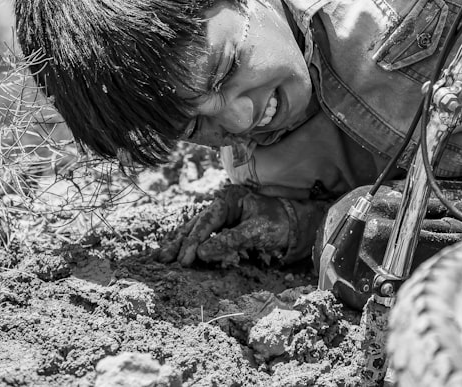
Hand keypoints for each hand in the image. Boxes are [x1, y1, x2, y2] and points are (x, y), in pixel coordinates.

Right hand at [157, 184, 290, 265]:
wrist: (300, 225)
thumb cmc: (281, 223)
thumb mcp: (257, 231)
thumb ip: (230, 241)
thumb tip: (200, 253)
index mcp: (229, 199)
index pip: (206, 222)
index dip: (192, 242)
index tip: (183, 261)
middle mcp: (222, 205)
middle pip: (195, 225)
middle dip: (178, 243)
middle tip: (161, 260)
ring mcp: (223, 216)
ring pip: (196, 230)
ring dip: (180, 244)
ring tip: (162, 258)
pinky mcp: (226, 228)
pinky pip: (204, 236)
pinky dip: (191, 245)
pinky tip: (179, 253)